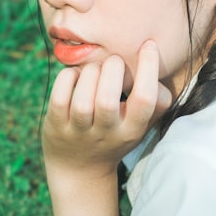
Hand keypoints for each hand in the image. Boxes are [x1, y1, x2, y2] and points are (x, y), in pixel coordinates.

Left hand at [43, 40, 171, 179]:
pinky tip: (75, 75)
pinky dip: (68, 78)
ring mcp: (79, 132)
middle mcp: (106, 134)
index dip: (148, 69)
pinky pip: (59, 98)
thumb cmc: (116, 136)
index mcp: (132, 130)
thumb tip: (159, 67)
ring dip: (90, 74)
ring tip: (95, 68)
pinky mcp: (56, 126)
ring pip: (83, 101)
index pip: (145, 100)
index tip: (147, 45)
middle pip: (108, 100)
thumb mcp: (141, 125)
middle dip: (112, 70)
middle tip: (114, 61)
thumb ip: (158, 102)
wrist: (79, 170)